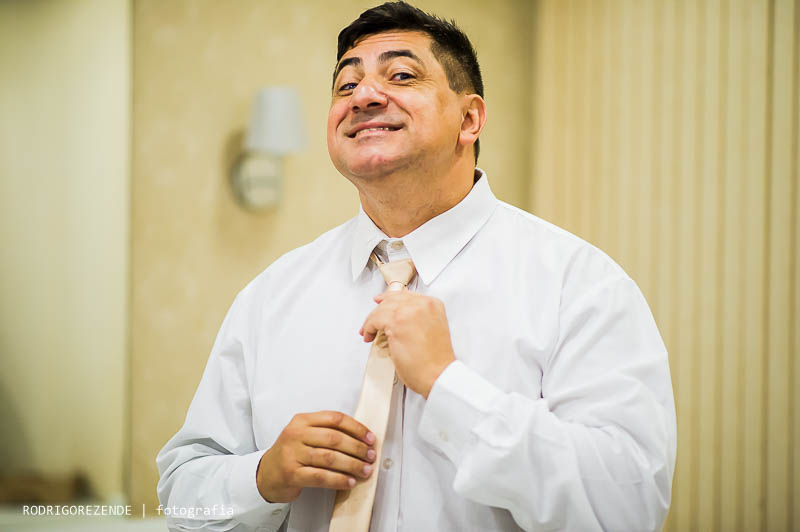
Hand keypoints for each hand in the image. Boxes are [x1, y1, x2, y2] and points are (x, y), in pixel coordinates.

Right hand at [256, 411, 375, 502]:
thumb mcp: (305, 435)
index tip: (370, 438)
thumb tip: (361, 439)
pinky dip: (338, 480)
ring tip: (364, 470)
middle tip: (370, 456)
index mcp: (302, 420)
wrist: (266, 474)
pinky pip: (321, 476)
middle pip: (334, 438)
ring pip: (330, 458)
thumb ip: (327, 431)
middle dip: (357, 448)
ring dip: (352, 465)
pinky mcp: (291, 474)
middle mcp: (295, 434)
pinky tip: (349, 482)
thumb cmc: (292, 453)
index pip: (335, 419)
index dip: (356, 428)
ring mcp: (292, 454)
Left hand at [359, 291, 455, 397]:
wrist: (438, 374)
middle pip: (392, 300)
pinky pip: (374, 320)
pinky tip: (369, 335)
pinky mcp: (396, 324)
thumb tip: (398, 318)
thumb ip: (417, 318)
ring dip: (371, 321)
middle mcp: (422, 305)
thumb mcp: (432, 328)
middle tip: (372, 320)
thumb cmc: (436, 359)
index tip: (381, 301)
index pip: (405, 295)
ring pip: (381, 309)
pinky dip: (368, 328)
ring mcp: (409, 312)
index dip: (390, 298)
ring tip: (368, 331)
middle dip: (379, 310)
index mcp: (433, 304)